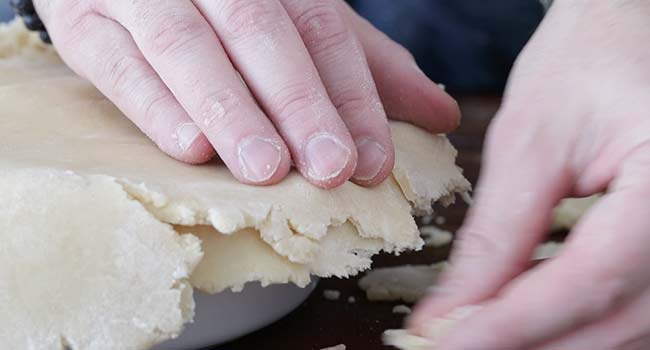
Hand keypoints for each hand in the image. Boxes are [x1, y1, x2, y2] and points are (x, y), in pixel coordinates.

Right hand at [33, 0, 457, 187]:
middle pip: (261, 31)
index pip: (321, 28)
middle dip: (299, 103)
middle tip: (329, 169)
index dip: (350, 94)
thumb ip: (364, 65)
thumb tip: (441, 114)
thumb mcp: (298, 23)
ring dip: (231, 110)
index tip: (370, 160)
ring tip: (267, 169)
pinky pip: (115, 63)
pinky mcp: (81, 20)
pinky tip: (190, 147)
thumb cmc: (224, 6)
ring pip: (187, 46)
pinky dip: (153, 104)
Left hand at [410, 1, 649, 348]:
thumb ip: (498, 234)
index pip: (590, 281)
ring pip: (628, 329)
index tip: (446, 345)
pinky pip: (634, 311)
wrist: (632, 31)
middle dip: (524, 344)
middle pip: (614, 320)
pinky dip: (577, 324)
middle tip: (450, 347)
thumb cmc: (589, 61)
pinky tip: (525, 320)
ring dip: (549, 342)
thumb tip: (450, 313)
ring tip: (477, 335)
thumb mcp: (533, 140)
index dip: (511, 326)